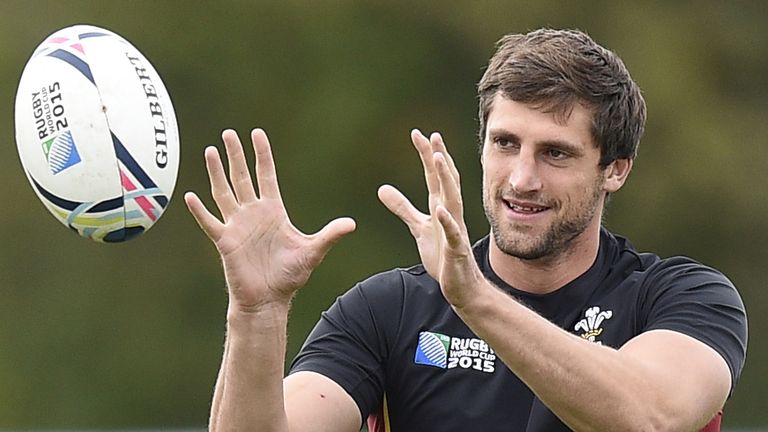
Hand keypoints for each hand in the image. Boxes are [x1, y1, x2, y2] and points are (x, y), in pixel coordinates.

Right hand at [185, 129, 355, 311]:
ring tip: (210, 151)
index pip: (266, 175)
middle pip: (242, 177)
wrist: (269, 299)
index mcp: (273, 211)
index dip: (262, 155)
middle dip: (236, 155)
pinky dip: (200, 211)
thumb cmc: (289, 276)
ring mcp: (237, 226)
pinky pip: (210, 223)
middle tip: (229, 133)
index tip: (257, 133)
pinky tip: (190, 196)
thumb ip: (330, 235)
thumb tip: (352, 223)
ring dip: (217, 173)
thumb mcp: (313, 251)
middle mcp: (253, 214)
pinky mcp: (225, 242)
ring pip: (224, 193)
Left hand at [378, 130, 482, 306]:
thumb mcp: (418, 228)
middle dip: (439, 158)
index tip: (419, 134)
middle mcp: (450, 214)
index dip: (427, 156)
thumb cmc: (443, 256)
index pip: (434, 177)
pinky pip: (452, 233)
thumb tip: (382, 188)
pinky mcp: (456, 249)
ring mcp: (455, 230)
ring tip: (439, 159)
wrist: (461, 286)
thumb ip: (403, 208)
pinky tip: (440, 209)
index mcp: (440, 207)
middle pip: (445, 181)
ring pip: (452, 200)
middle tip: (432, 136)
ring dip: (446, 179)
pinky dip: (447, 220)